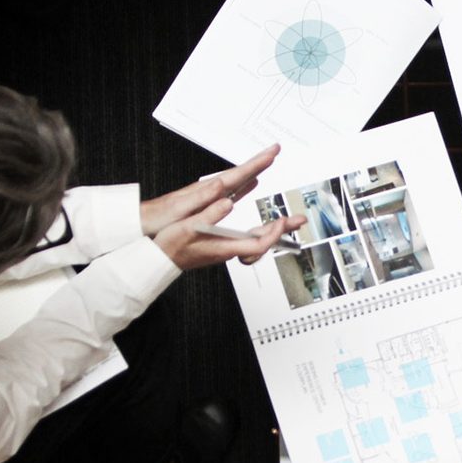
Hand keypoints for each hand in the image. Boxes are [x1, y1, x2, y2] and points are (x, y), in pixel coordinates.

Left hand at [140, 145, 279, 235]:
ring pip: (236, 180)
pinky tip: (247, 186)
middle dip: (258, 162)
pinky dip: (242, 186)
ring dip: (252, 172)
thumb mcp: (182, 208)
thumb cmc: (160, 217)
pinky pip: (231, 191)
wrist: (144, 221)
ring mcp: (209, 194)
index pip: (236, 174)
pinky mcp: (206, 202)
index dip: (256, 163)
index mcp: (206, 190)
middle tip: (275, 151)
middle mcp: (209, 188)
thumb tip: (223, 186)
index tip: (271, 153)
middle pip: (239, 173)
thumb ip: (203, 197)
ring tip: (266, 164)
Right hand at [154, 196, 305, 270]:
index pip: (257, 244)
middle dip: (283, 230)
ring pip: (257, 239)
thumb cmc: (172, 246)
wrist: (161, 258)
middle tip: (300, 220)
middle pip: (263, 242)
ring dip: (274, 228)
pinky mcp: (224, 244)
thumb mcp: (187, 227)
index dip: (272, 234)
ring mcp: (228, 248)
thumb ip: (208, 215)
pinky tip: (262, 219)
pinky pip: (248, 237)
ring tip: (287, 219)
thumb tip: (227, 203)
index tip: (280, 220)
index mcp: (224, 247)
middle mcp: (230, 249)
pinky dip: (259, 228)